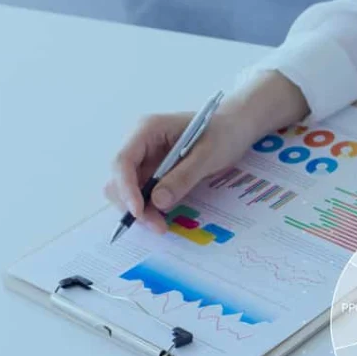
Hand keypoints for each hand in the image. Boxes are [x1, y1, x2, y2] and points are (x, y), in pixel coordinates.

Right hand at [105, 110, 256, 232]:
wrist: (236, 129)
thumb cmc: (224, 134)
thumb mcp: (208, 155)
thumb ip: (184, 176)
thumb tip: (157, 201)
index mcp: (148, 130)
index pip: (123, 161)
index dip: (126, 188)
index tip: (138, 211)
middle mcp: (140, 144)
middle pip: (120, 179)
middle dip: (133, 204)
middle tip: (157, 226)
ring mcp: (146, 159)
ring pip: (129, 190)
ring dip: (141, 210)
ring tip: (161, 226)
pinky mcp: (155, 172)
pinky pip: (144, 193)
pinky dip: (150, 207)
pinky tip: (163, 218)